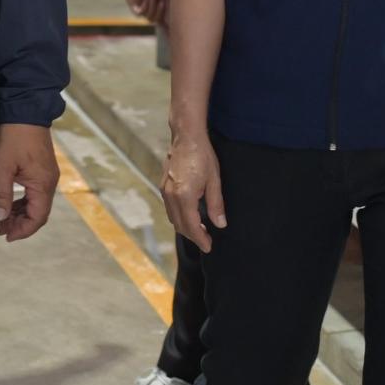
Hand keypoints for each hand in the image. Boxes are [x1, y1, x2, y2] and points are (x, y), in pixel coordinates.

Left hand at [0, 123, 58, 242]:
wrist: (25, 111)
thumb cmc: (14, 138)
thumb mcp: (2, 167)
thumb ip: (2, 195)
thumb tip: (1, 218)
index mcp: (43, 185)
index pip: (37, 218)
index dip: (22, 231)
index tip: (6, 236)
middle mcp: (50, 182)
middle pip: (39, 213)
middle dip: (21, 224)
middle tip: (1, 230)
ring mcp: (48, 175)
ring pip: (37, 204)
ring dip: (21, 214)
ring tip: (3, 220)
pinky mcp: (43, 169)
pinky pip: (36, 193)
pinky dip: (24, 202)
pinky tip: (11, 204)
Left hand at [126, 0, 168, 23]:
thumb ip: (168, 11)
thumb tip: (171, 25)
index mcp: (151, 7)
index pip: (156, 20)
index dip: (163, 24)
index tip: (169, 24)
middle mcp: (143, 6)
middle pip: (152, 20)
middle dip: (159, 11)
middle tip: (161, 1)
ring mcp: (136, 4)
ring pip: (147, 17)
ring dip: (153, 7)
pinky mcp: (130, 0)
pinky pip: (138, 12)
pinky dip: (146, 7)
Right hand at [161, 131, 225, 251]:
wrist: (186, 137)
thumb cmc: (202, 156)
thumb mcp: (214, 181)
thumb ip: (216, 204)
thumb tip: (220, 224)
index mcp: (184, 196)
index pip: (191, 226)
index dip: (200, 239)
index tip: (209, 247)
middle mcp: (171, 195)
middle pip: (180, 225)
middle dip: (192, 236)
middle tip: (207, 240)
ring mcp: (165, 190)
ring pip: (173, 218)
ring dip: (185, 227)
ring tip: (200, 230)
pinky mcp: (163, 186)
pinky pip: (170, 208)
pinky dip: (179, 217)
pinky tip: (190, 215)